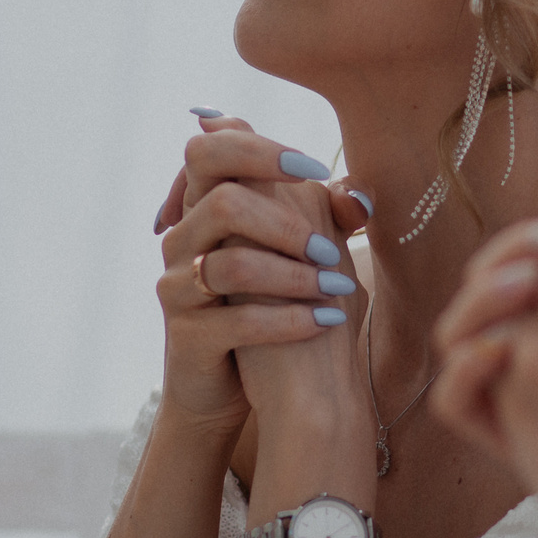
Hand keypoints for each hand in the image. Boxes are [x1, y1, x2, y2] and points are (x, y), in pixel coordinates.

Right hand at [155, 116, 365, 440]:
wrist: (232, 386)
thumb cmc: (268, 307)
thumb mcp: (294, 257)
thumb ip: (321, 220)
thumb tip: (360, 195)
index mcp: (202, 208)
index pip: (211, 151)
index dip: (262, 152)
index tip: (316, 170)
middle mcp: (181, 240)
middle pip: (222, 202)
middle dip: (285, 222)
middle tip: (330, 249)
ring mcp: (178, 288)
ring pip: (233, 264)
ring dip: (294, 276)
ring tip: (336, 288)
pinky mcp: (187, 337)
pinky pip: (238, 321)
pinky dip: (290, 320)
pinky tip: (326, 322)